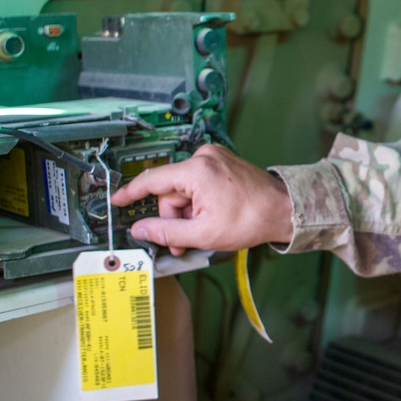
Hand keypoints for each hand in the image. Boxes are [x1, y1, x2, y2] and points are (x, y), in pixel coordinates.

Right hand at [110, 144, 292, 255]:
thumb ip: (166, 232)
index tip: (117, 201)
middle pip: (170, 191)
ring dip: (187, 213)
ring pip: (183, 190)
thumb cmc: (252, 219)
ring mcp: (214, 158)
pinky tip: (210, 217)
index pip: (152, 180)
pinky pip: (197, 184)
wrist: (284, 209)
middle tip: (182, 243)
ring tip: (202, 231)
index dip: (131, 193)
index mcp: (197, 171)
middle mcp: (204, 157)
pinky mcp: (221, 162)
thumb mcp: (203, 234)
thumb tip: (140, 230)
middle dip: (174, 218)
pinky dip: (198, 202)